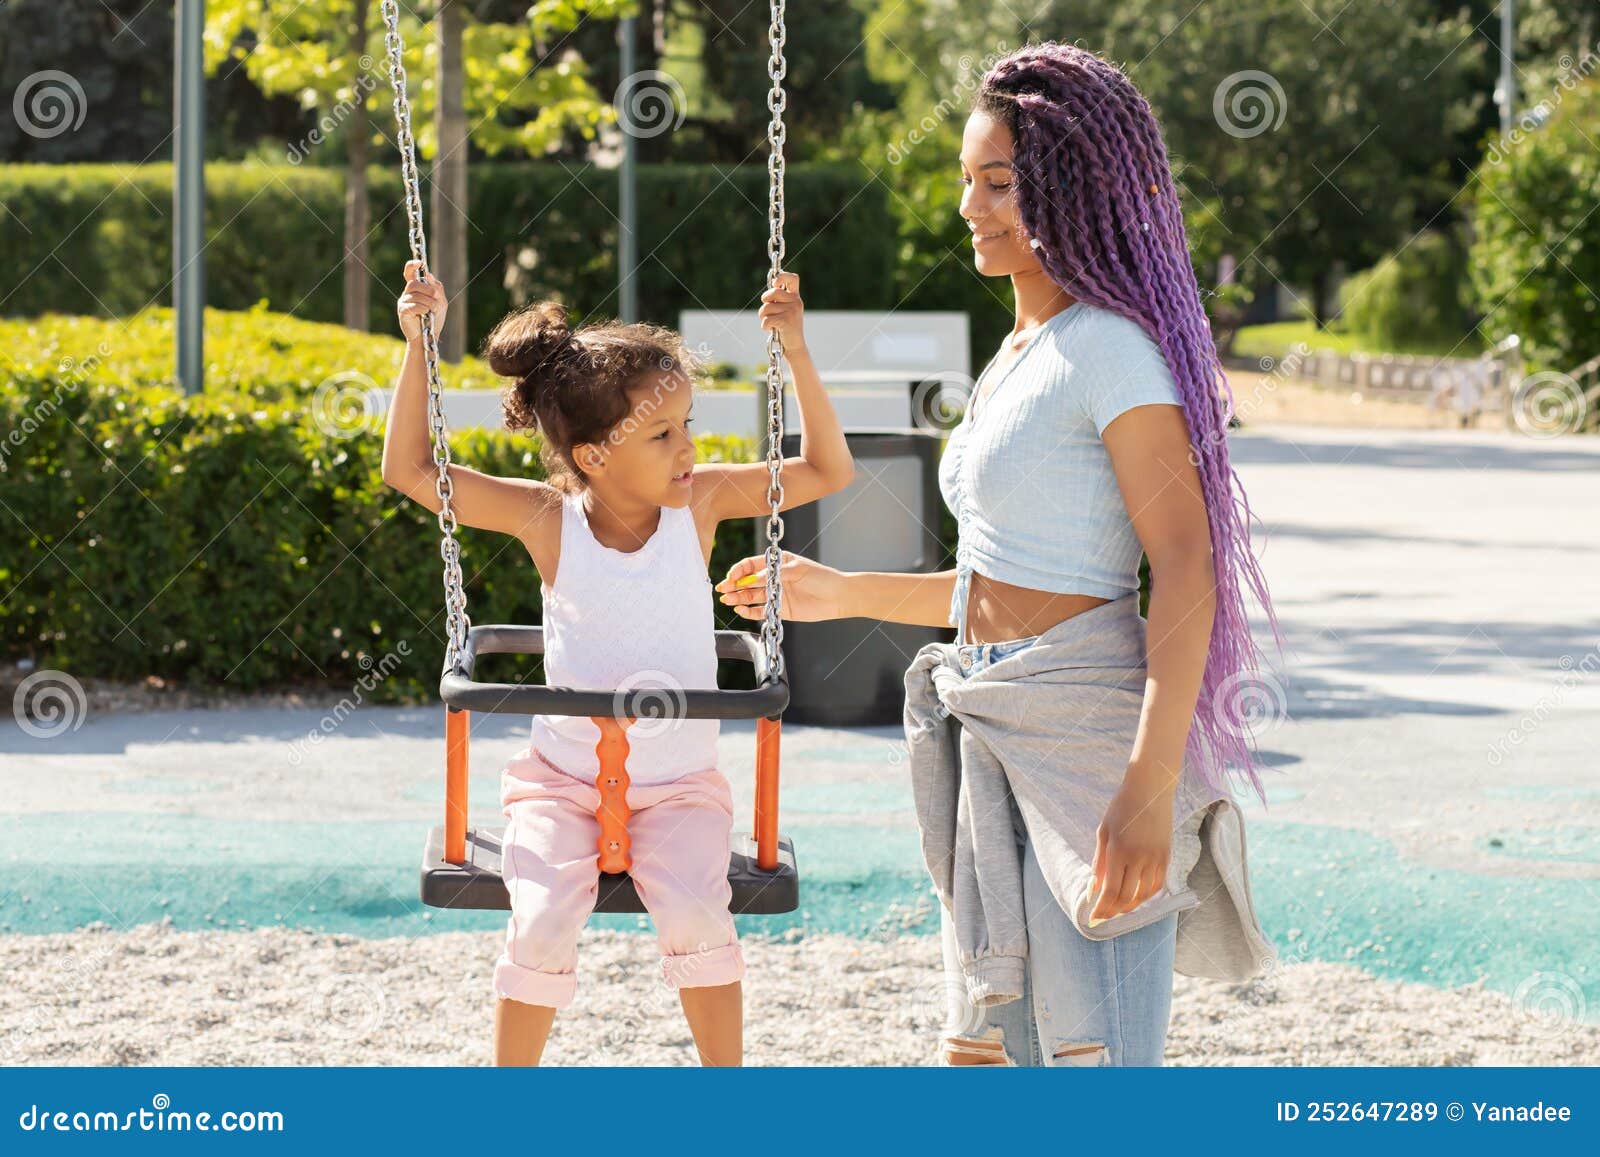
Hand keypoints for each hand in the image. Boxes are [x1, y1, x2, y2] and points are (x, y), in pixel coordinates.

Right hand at [397, 259, 446, 342]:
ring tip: (433, 311)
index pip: (409, 273)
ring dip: (429, 302)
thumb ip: (437, 288)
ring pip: (416, 295)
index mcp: (415, 289)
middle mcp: (407, 294)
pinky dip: (424, 309)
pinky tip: (426, 314)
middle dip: (428, 290)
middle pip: (414, 283)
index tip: (420, 262)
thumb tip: (428, 275)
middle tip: (436, 299)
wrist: (428, 337)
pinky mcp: (402, 311)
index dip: (412, 266)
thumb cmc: (434, 320)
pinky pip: (414, 305)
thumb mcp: (441, 302)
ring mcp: (403, 302)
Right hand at [715, 550, 842, 621]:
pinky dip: (749, 611)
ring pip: (751, 596)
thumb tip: (752, 579)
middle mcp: (773, 578)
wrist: (840, 597)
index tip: (731, 577)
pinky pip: (760, 610)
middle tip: (722, 590)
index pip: (751, 565)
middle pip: (748, 581)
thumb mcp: (797, 570)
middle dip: (733, 585)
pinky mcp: (780, 609)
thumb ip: (774, 574)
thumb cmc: (822, 577)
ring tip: (727, 600)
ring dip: (738, 598)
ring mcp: (776, 594)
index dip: (739, 571)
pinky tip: (740, 609)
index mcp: (777, 563)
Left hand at [757, 270, 804, 353]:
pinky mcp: (787, 321)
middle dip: (765, 301)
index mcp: (796, 297)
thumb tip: (772, 283)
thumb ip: (778, 298)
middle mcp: (796, 301)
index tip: (775, 283)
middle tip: (767, 311)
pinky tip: (771, 329)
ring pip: (766, 307)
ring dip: (763, 317)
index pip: (793, 278)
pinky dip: (764, 326)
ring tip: (771, 323)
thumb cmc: (785, 327)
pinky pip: (766, 319)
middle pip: (772, 292)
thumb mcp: (784, 309)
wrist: (794, 346)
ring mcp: (792, 311)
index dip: (782, 276)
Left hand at [1087, 776, 1174, 924]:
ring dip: (1130, 906)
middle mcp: (1139, 858)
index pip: (1110, 891)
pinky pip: (1157, 885)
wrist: (1150, 790)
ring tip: (1118, 909)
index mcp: (1119, 851)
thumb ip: (1099, 862)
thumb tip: (1094, 888)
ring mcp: (1155, 858)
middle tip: (1104, 916)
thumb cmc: (1121, 808)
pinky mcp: (1166, 857)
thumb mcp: (1103, 832)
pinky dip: (1146, 896)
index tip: (1094, 918)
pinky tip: (1136, 897)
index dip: (1102, 909)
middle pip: (1126, 897)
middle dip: (1113, 911)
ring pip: (1143, 895)